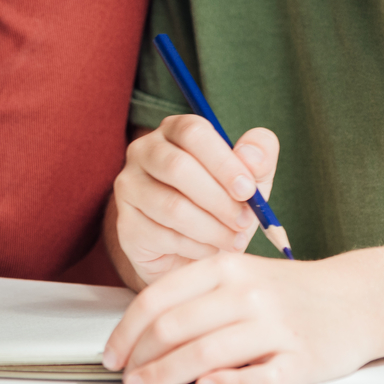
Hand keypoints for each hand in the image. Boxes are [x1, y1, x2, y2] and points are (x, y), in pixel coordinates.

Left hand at [102, 251, 381, 383]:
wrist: (360, 297)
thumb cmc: (292, 291)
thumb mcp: (240, 276)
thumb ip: (196, 297)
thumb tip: (142, 334)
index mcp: (226, 268)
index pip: (158, 299)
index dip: (126, 331)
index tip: (112, 353)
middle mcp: (248, 293)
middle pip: (175, 329)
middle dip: (141, 359)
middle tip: (126, 378)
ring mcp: (276, 327)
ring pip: (206, 354)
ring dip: (167, 375)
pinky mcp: (301, 360)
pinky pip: (257, 378)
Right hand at [111, 115, 279, 286]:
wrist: (191, 253)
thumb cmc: (221, 207)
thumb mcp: (248, 181)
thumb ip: (258, 160)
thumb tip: (252, 156)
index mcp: (175, 130)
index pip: (193, 132)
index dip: (223, 161)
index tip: (247, 189)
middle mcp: (143, 151)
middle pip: (178, 167)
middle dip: (219, 199)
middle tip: (245, 221)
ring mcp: (129, 187)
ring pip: (171, 206)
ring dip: (212, 228)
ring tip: (234, 240)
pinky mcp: (125, 224)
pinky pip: (163, 236)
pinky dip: (196, 247)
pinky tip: (210, 250)